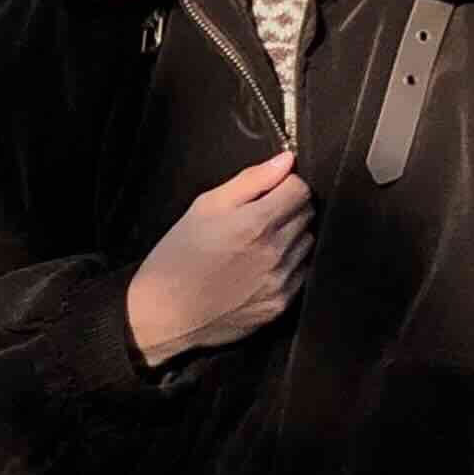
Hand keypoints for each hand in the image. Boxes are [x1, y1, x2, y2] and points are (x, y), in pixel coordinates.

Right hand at [127, 146, 313, 362]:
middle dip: (289, 209)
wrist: (166, 313)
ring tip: (258, 244)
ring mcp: (281, 281)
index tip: (271, 191)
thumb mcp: (206, 206)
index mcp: (257, 223)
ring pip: (307, 244)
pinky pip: (301, 273)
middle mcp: (276, 252)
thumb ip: (251, 180)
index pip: (300, 190)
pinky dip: (288, 266)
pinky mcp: (281, 304)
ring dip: (291, 237)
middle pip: (307, 215)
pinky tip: (260, 268)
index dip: (286, 185)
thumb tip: (286, 161)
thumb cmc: (179, 257)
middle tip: (259, 217)